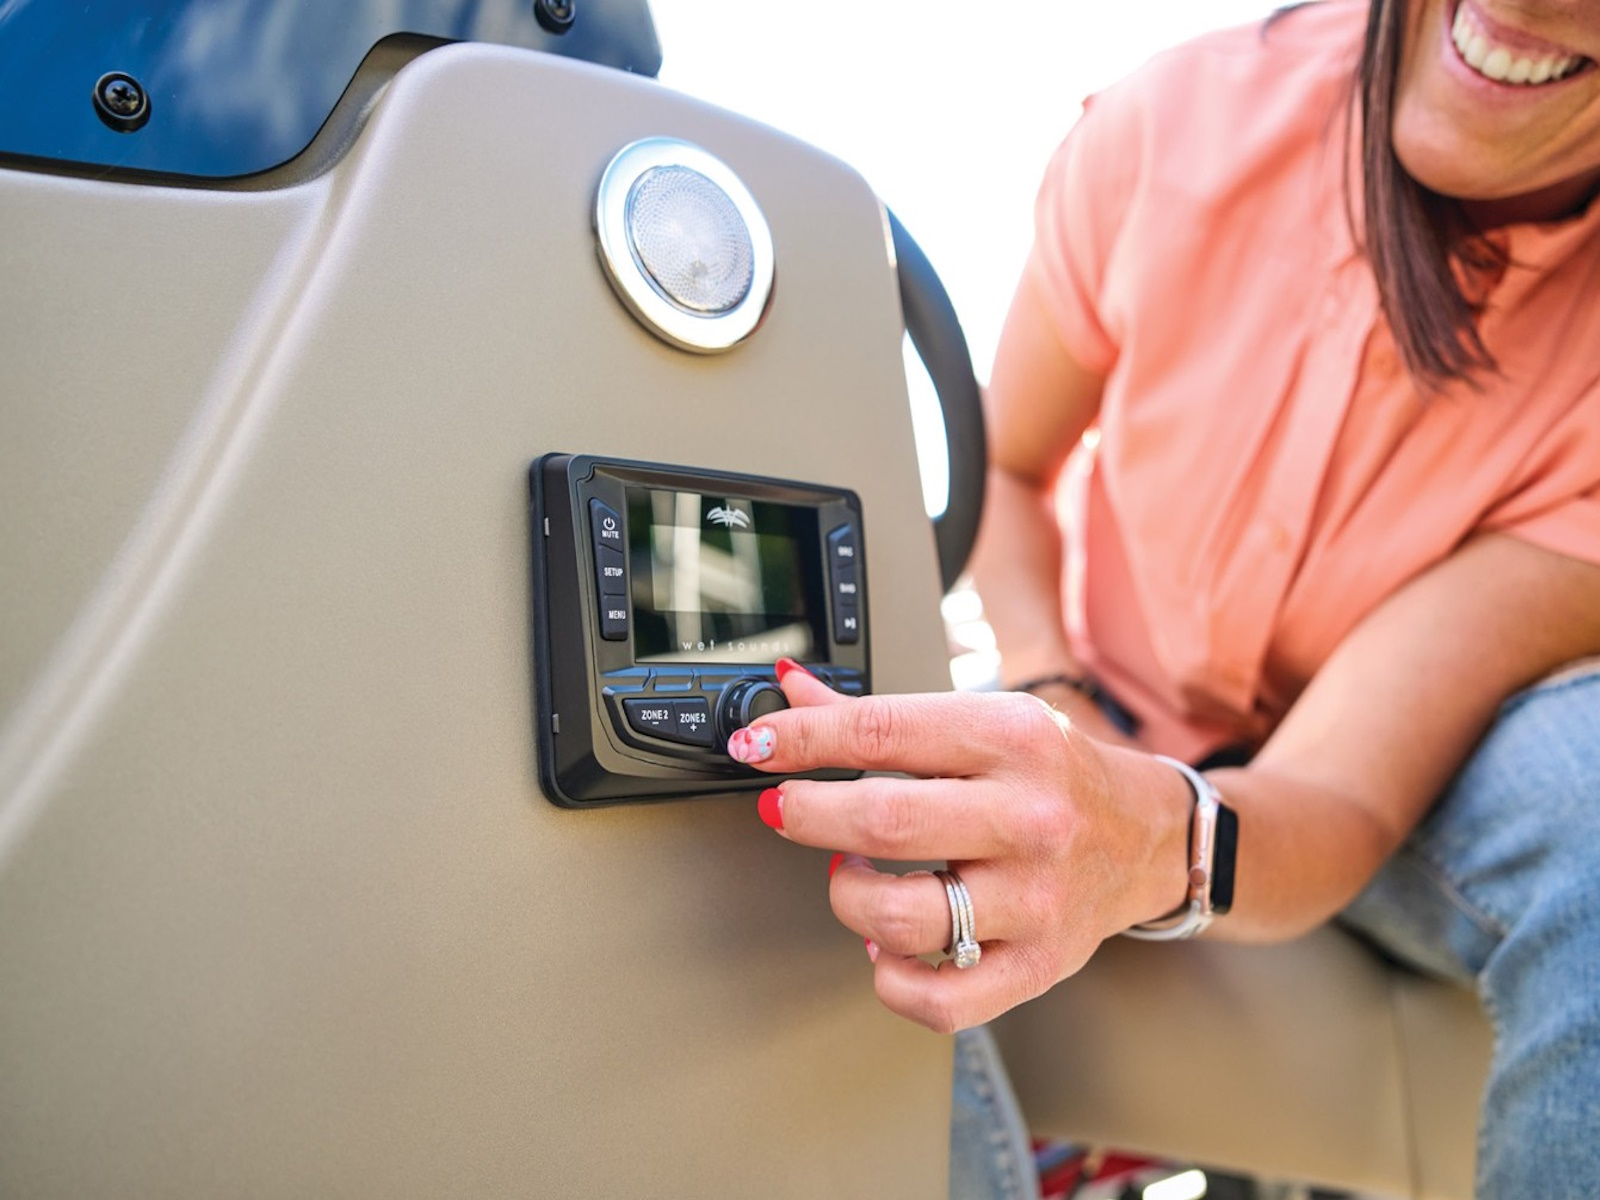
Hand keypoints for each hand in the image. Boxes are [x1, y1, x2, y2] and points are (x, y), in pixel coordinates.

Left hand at [727, 662, 1189, 1032]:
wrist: (1145, 838)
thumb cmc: (1053, 777)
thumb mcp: (981, 722)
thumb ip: (882, 716)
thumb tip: (790, 690)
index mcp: (1013, 740)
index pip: (881, 734)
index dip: (801, 740)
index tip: (756, 747)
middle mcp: (1029, 818)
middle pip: (881, 822)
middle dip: (805, 814)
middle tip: (783, 808)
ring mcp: (1035, 899)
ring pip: (898, 916)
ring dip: (844, 893)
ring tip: (848, 871)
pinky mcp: (1036, 965)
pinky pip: (938, 999)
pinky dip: (890, 977)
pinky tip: (887, 943)